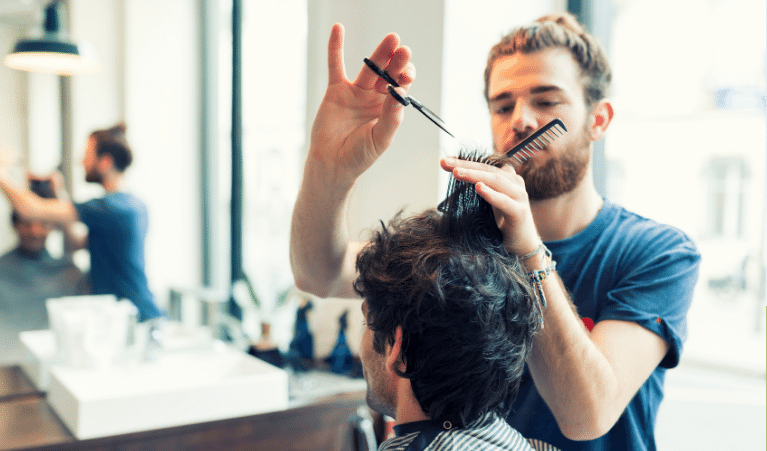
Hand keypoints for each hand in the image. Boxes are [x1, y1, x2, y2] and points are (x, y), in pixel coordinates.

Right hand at [308, 23, 414, 186]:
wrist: (332, 164)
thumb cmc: (359, 156)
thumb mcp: (381, 138)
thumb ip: (391, 116)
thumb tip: (400, 91)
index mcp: (389, 109)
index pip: (401, 87)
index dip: (406, 79)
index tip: (407, 77)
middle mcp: (375, 97)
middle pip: (389, 73)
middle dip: (398, 62)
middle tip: (404, 50)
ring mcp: (356, 92)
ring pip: (369, 67)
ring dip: (380, 52)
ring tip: (392, 38)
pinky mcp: (336, 90)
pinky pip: (335, 65)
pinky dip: (335, 47)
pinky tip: (338, 29)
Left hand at [440, 157, 540, 256]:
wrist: (522, 246)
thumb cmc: (503, 222)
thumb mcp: (489, 200)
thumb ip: (480, 185)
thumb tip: (458, 172)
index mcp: (506, 178)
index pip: (483, 165)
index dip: (464, 161)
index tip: (444, 161)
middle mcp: (515, 183)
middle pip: (487, 169)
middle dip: (465, 165)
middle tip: (445, 162)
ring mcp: (519, 196)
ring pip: (495, 181)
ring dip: (474, 176)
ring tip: (457, 172)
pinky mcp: (520, 212)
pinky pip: (503, 201)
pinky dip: (490, 194)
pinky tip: (478, 187)